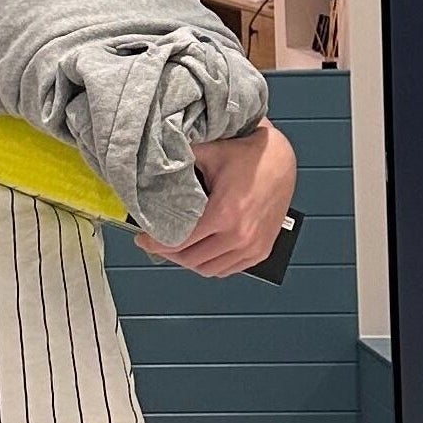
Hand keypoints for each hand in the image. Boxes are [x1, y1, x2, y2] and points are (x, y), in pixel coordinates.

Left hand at [138, 122, 297, 276]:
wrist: (280, 158)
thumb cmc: (246, 154)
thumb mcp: (208, 153)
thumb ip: (179, 162)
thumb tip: (151, 166)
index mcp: (224, 214)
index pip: (180, 242)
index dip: (155, 243)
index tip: (142, 239)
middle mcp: (240, 235)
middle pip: (190, 259)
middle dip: (168, 252)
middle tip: (155, 241)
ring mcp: (253, 246)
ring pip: (208, 270)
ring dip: (189, 261)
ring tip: (176, 246)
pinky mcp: (261, 251)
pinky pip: (229, 269)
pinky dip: (211, 264)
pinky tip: (200, 250)